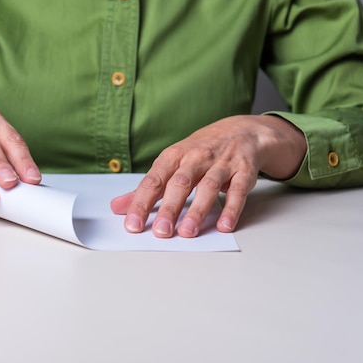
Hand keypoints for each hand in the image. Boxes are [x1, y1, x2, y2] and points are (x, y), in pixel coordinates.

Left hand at [110, 115, 306, 237]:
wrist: (242, 130)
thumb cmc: (202, 151)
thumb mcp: (172, 163)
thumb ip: (148, 188)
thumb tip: (118, 207)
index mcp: (174, 156)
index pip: (153, 180)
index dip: (141, 202)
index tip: (133, 224)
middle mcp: (196, 157)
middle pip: (179, 183)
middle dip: (169, 208)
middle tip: (160, 231)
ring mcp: (221, 163)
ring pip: (207, 187)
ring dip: (197, 210)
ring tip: (187, 232)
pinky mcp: (243, 171)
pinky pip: (238, 190)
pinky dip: (232, 208)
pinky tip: (224, 225)